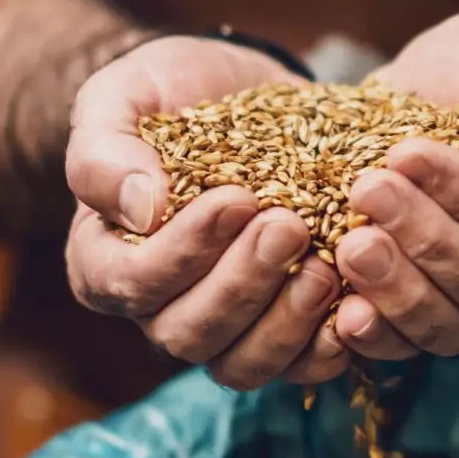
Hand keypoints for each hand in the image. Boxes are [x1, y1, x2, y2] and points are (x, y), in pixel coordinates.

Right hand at [64, 36, 349, 388]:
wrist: (240, 90)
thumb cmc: (168, 92)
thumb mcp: (123, 96)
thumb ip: (106, 151)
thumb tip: (140, 207)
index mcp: (105, 260)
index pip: (132, 284)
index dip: (184, 252)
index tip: (237, 198)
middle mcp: (158, 308)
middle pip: (189, 333)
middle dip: (243, 285)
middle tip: (289, 227)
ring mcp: (222, 327)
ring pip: (242, 363)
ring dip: (286, 322)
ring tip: (325, 265)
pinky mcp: (280, 327)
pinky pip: (297, 367)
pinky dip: (325, 348)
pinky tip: (353, 308)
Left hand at [334, 9, 458, 359]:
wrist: (436, 84)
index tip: (409, 152)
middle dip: (429, 241)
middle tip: (366, 189)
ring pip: (455, 329)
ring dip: (399, 290)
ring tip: (350, 243)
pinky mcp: (430, 313)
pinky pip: (410, 348)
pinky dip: (377, 335)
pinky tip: (342, 309)